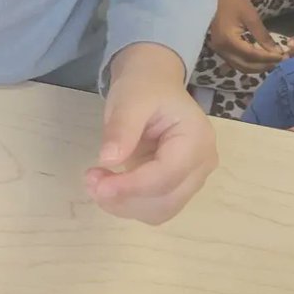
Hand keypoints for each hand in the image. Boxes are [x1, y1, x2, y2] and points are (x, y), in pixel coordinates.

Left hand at [85, 44, 218, 223]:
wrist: (153, 83)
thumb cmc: (144, 86)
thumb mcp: (130, 98)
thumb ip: (121, 128)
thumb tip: (108, 160)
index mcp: (197, 139)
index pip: (166, 175)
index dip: (131, 186)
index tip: (98, 186)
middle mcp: (202, 164)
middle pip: (166, 200)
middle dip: (125, 198)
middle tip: (90, 181)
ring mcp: (192, 178)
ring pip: (159, 210)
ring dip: (124, 205)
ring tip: (95, 181)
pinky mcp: (177, 186)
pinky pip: (153, 206)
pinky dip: (128, 203)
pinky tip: (108, 185)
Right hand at [208, 0, 285, 72]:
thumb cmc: (233, 2)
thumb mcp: (251, 17)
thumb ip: (263, 36)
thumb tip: (277, 51)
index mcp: (229, 40)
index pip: (252, 56)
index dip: (269, 58)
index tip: (284, 56)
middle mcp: (222, 50)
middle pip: (246, 66)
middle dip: (264, 65)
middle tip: (281, 60)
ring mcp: (219, 50)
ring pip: (240, 67)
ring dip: (257, 67)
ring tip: (272, 61)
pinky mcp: (220, 49)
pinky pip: (236, 61)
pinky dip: (249, 63)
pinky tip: (260, 58)